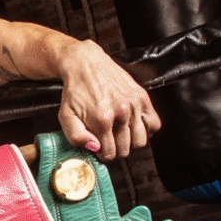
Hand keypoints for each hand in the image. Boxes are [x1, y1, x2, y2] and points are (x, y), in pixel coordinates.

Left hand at [57, 40, 160, 159]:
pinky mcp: (142, 97)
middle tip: (108, 142)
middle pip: (126, 149)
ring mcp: (134, 105)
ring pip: (141, 141)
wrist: (85, 65)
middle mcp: (121, 113)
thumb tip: (95, 149)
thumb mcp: (66, 116)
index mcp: (101, 120)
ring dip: (131, 143)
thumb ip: (77, 137)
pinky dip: (147, 131)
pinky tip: (134, 128)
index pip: (110, 153)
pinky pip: (155, 124)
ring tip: (120, 136)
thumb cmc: (75, 91)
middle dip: (116, 150)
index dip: (103, 155)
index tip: (100, 150)